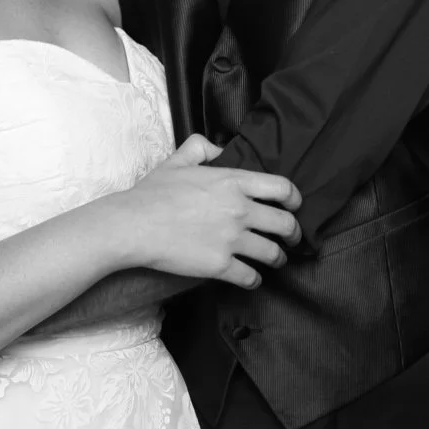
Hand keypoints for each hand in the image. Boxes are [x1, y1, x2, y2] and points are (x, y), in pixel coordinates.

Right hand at [112, 134, 301, 289]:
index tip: (294, 206)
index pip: (283, 188)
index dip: (295, 199)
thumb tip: (219, 148)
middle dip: (294, 234)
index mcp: (233, 181)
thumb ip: (202, 147)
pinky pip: (250, 277)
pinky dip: (254, 280)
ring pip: (273, 254)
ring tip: (275, 260)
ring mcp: (231, 240)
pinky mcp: (220, 266)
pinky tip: (251, 278)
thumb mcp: (178, 159)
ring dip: (277, 259)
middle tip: (292, 239)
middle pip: (286, 224)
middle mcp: (239, 210)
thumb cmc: (153, 192)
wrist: (133, 225)